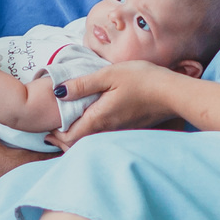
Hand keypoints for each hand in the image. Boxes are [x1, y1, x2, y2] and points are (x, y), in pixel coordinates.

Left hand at [50, 62, 185, 145]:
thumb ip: (83, 84)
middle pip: (78, 144)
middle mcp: (107, 131)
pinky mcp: (129, 129)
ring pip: (91, 142)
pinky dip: (92, 135)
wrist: (174, 93)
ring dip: (77, 139)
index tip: (46, 128)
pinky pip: (104, 137)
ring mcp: (119, 132)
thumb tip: (58, 92)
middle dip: (62, 140)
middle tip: (51, 134)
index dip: (55, 135)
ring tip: (67, 129)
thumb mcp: (109, 75)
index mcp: (99, 119)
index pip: (69, 137)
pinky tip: (92, 124)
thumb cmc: (142, 80)